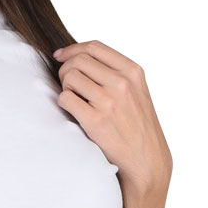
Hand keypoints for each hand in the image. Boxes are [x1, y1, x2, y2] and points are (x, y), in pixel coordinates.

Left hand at [52, 40, 171, 199]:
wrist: (147, 161)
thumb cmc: (138, 127)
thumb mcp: (137, 91)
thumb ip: (116, 73)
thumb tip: (80, 58)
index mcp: (133, 72)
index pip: (94, 47)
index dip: (72, 49)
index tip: (61, 56)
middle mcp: (122, 83)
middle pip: (78, 61)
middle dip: (65, 70)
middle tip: (66, 84)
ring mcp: (109, 102)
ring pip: (70, 77)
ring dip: (65, 87)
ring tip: (73, 99)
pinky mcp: (96, 121)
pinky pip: (66, 99)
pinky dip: (63, 103)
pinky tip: (72, 111)